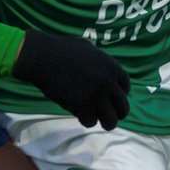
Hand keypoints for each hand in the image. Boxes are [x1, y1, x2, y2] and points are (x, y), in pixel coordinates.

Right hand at [12, 31, 129, 129]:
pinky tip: (78, 113)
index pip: (126, 88)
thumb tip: (98, 58)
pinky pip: (90, 122)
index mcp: (112, 67)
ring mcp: (97, 95)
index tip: (112, 100)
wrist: (43, 57)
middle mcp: (109, 82)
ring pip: (110, 121)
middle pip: (123, 108)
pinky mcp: (82, 106)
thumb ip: (97, 57)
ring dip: (104, 122)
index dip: (120, 95)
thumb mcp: (86, 47)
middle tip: (108, 117)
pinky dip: (84, 120)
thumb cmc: (60, 49)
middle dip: (116, 114)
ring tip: (95, 119)